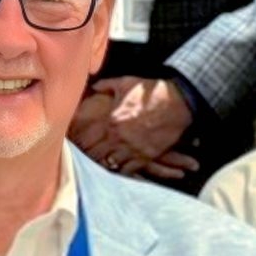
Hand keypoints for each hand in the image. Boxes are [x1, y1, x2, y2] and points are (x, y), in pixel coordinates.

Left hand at [72, 76, 200, 180]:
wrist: (177, 102)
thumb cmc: (151, 91)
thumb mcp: (126, 83)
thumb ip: (106, 86)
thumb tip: (94, 86)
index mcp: (111, 122)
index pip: (89, 140)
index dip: (82, 145)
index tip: (78, 147)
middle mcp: (119, 139)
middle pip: (97, 155)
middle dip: (90, 157)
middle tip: (84, 161)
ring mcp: (133, 149)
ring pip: (112, 165)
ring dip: (105, 165)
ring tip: (99, 167)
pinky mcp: (146, 156)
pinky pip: (129, 170)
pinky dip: (122, 172)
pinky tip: (117, 171)